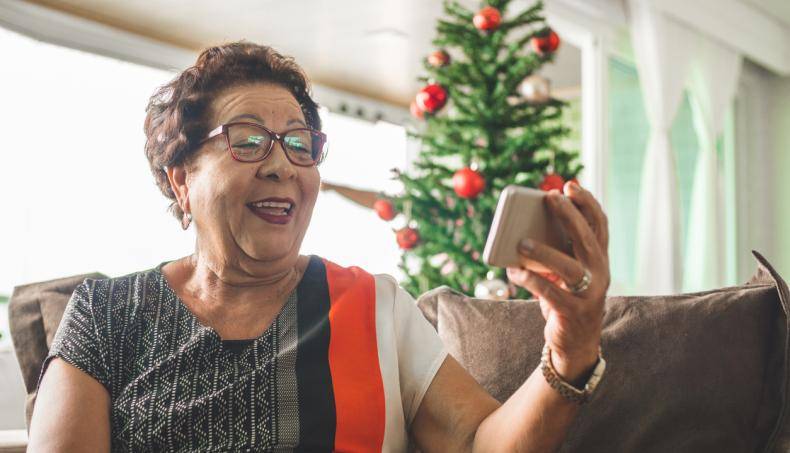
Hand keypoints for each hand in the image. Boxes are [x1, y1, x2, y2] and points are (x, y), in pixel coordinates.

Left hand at [506, 181, 609, 384]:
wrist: (576, 344)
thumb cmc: (566, 300)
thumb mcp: (564, 274)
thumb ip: (555, 252)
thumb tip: (523, 229)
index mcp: (599, 260)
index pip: (600, 225)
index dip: (588, 203)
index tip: (571, 185)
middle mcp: (600, 274)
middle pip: (587, 239)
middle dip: (569, 215)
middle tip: (550, 198)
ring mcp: (589, 294)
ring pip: (569, 267)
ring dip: (545, 252)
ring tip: (521, 241)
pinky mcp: (573, 312)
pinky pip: (550, 293)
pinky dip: (530, 281)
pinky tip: (513, 271)